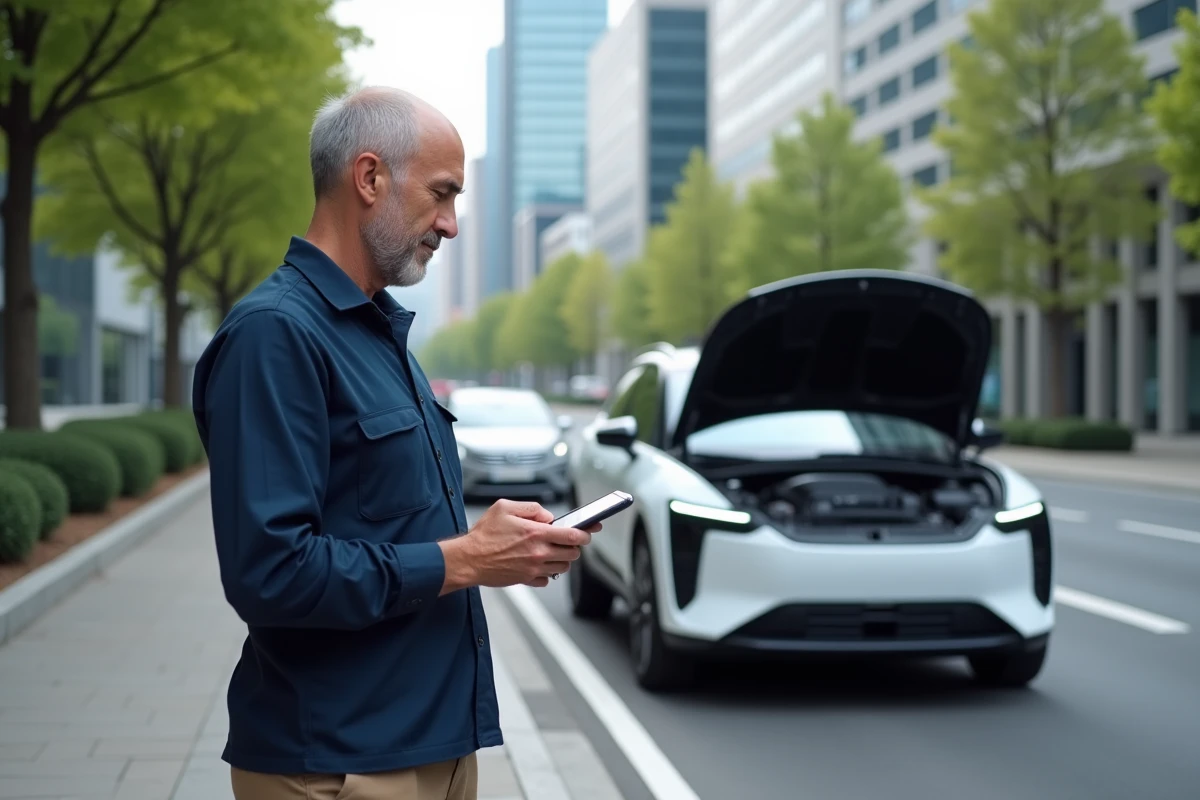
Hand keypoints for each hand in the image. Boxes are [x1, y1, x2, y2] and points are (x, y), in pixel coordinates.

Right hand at [438, 499, 601, 592]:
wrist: (468, 560)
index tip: (588, 532)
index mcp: (536, 533)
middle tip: (567, 541)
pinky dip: (548, 572)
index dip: (585, 533)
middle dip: (574, 546)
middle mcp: (538, 553)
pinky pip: (547, 579)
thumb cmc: (483, 534)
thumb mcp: (504, 507)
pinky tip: (539, 563)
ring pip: (563, 567)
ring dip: (562, 559)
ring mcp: (533, 568)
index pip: (573, 536)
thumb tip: (548, 517)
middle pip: (572, 554)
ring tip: (552, 551)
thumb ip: (531, 508)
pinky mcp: (526, 580)